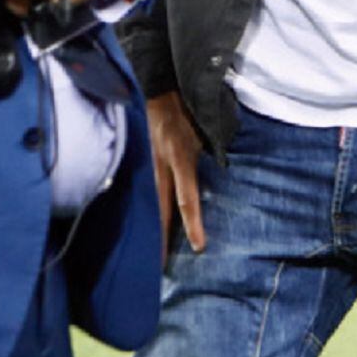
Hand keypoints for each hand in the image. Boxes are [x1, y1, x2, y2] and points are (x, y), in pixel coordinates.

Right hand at [147, 91, 205, 259]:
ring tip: (143, 254)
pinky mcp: (135, 161)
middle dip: (160, 238)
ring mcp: (144, 164)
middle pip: (160, 208)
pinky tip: (131, 225)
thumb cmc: (187, 109)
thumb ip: (210, 152)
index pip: (186, 197)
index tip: (198, 247)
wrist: (157, 87)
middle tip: (159, 269)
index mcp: (180, 158)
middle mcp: (159, 165)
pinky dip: (136, 208)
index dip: (193, 223)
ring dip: (146, 226)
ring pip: (146, 202)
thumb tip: (225, 172)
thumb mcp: (203, 130)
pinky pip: (137, 189)